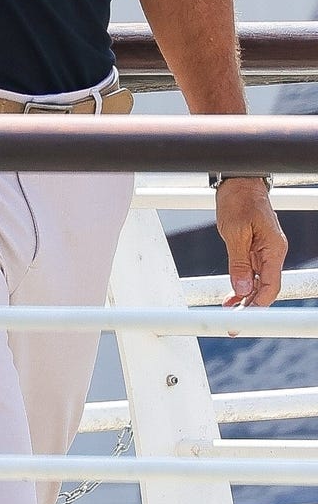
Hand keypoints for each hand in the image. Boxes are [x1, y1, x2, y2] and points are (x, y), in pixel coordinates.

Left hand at [215, 178, 286, 308]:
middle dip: (251, 307)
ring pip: (258, 281)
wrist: (238, 180)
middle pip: (265, 287)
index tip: (244, 319)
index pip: (270, 286)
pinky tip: (232, 295)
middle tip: (233, 324)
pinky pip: (252, 270)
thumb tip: (242, 289)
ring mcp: (265, 249)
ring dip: (245, 297)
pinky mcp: (255, 246)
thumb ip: (239, 262)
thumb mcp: (234, 232)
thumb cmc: (238, 200)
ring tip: (229, 313)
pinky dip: (242, 283)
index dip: (258, 306)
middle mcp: (273, 252)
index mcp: (273, 249)